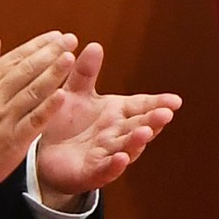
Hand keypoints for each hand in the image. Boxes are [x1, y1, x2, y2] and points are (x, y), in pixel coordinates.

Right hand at [0, 32, 77, 196]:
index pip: (15, 58)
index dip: (37, 45)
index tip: (56, 35)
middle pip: (26, 69)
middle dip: (50, 52)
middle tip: (70, 40)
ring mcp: (4, 118)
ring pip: (32, 91)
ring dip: (53, 73)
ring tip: (70, 58)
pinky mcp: (13, 139)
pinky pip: (33, 120)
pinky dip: (48, 107)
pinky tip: (63, 95)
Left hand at [35, 41, 181, 210]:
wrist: (43, 154)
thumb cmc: (65, 122)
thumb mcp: (74, 93)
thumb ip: (85, 72)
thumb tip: (94, 45)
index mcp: (116, 112)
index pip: (141, 106)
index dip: (158, 103)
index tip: (175, 100)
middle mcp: (116, 133)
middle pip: (138, 126)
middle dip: (153, 121)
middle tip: (166, 114)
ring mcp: (106, 154)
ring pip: (126, 147)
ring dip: (136, 142)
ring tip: (145, 133)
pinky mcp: (91, 173)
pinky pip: (105, 169)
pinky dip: (114, 165)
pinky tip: (121, 158)